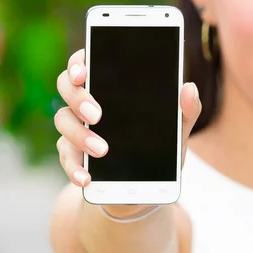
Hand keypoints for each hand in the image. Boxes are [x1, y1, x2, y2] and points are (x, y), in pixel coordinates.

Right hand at [54, 49, 201, 187]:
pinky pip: (66, 157)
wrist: (143, 190)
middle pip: (66, 87)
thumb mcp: (176, 130)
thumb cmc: (157, 149)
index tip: (83, 72)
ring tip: (102, 150)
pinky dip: (74, 168)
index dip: (79, 63)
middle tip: (97, 115)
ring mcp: (76, 128)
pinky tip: (86, 177)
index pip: (86, 63)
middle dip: (78, 98)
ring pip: (63, 121)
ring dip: (80, 135)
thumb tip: (189, 88)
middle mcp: (87, 103)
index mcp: (110, 87)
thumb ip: (186, 110)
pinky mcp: (73, 156)